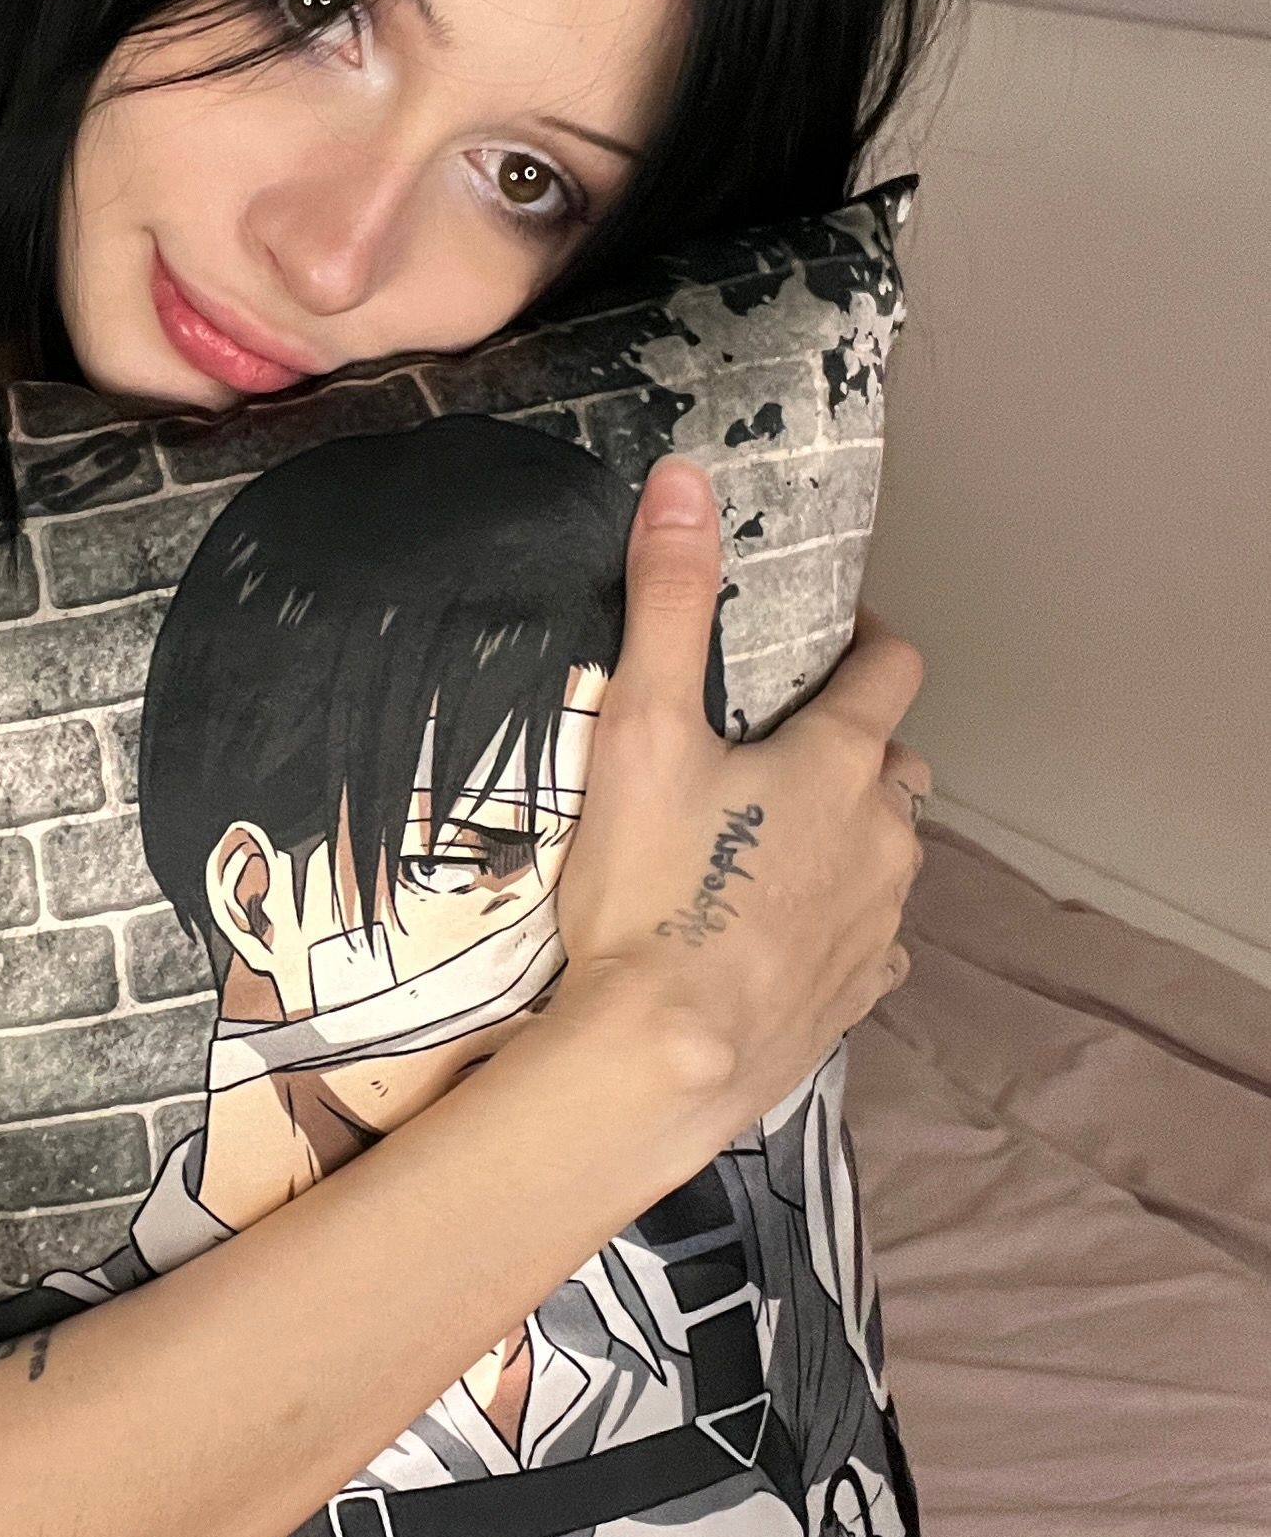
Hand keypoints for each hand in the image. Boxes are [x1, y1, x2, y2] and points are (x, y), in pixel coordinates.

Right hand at [553, 455, 930, 1137]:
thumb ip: (671, 604)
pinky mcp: (861, 991)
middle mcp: (886, 834)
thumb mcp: (643, 732)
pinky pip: (872, 937)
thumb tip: (684, 481)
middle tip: (771, 754)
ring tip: (767, 847)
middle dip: (850, 748)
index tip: (825, 643)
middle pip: (894, 764)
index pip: (892, 668)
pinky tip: (779, 932)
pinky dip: (839, 921)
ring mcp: (882, 919)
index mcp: (844, 761)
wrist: (664, 1054)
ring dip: (846, 837)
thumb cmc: (652, 890)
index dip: (865, 643)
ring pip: (886, 852)